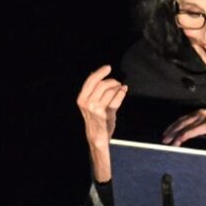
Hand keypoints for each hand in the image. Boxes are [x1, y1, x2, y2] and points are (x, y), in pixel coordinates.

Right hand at [77, 66, 127, 180]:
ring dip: (117, 87)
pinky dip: (121, 93)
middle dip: (111, 81)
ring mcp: (97, 108)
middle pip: (102, 84)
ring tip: (120, 88)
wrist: (97, 137)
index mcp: (82, 99)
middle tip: (117, 82)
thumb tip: (97, 74)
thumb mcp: (89, 104)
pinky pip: (117, 99)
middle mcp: (88, 103)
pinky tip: (123, 90)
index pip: (91, 81)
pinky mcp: (107, 113)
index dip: (100, 72)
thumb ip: (93, 91)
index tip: (108, 68)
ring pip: (110, 91)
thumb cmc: (94, 119)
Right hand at [161, 109, 205, 146]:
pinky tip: (169, 130)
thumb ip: (204, 146)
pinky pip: (183, 118)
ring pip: (182, 121)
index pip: (192, 131)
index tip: (174, 145)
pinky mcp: (196, 113)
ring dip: (172, 129)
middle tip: (165, 141)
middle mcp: (203, 116)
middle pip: (185, 125)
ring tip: (164, 137)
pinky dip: (175, 124)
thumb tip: (189, 152)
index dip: (182, 137)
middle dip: (174, 134)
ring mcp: (199, 113)